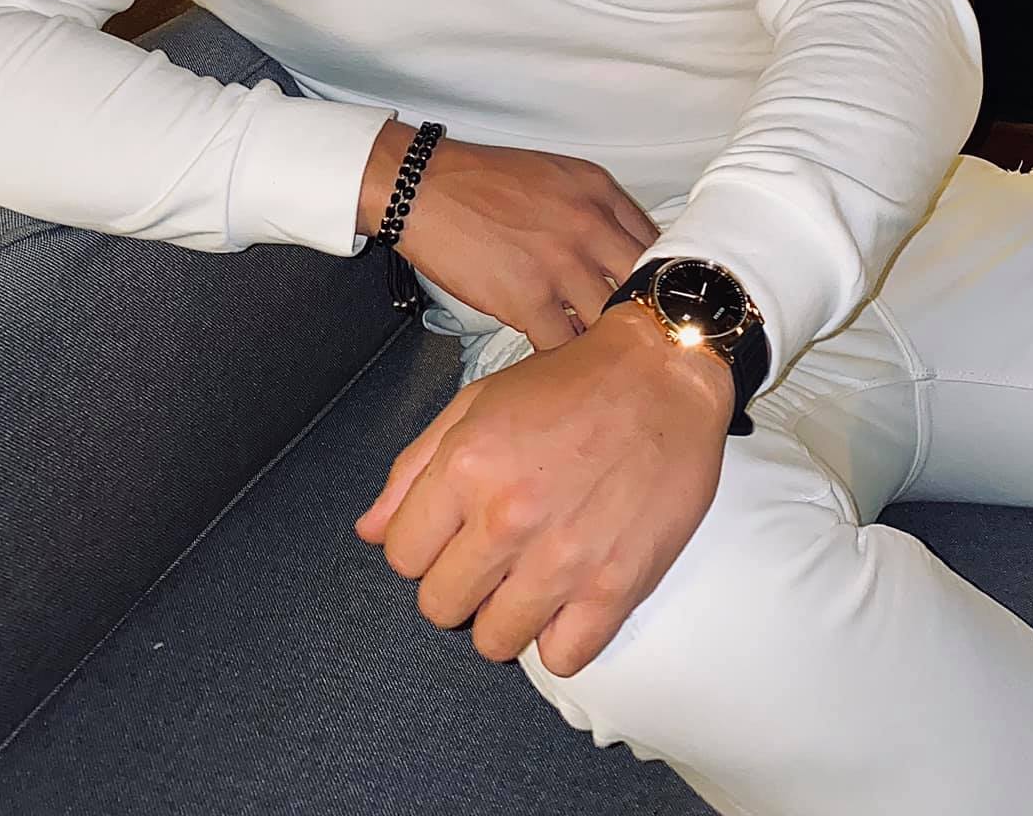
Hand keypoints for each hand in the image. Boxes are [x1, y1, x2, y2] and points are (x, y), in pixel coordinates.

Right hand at [356, 121, 657, 351]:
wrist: (425, 188)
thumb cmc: (485, 182)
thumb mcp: (557, 175)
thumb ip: (598, 209)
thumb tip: (624, 257)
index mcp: (599, 193)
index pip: (657, 244)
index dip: (663, 279)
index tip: (661, 303)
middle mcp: (589, 226)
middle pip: (645, 286)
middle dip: (648, 318)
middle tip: (645, 343)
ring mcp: (561, 265)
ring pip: (610, 321)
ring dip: (608, 345)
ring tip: (607, 364)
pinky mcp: (528, 298)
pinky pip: (564, 345)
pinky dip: (567, 361)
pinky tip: (565, 368)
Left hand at [357, 301, 732, 674]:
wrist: (663, 375)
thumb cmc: (570, 384)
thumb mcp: (477, 402)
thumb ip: (415, 468)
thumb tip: (370, 531)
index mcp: (466, 466)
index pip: (401, 556)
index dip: (422, 548)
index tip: (451, 535)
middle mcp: (507, 517)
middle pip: (441, 607)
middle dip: (459, 585)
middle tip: (493, 556)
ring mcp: (562, 558)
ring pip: (495, 642)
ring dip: (507, 616)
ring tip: (531, 576)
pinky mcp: (614, 586)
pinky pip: (561, 657)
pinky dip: (561, 637)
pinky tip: (570, 597)